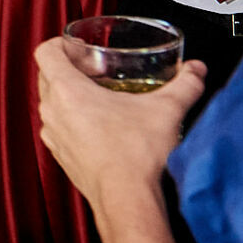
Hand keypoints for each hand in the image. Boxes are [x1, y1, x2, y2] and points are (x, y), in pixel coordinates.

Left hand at [35, 39, 205, 204]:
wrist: (125, 198)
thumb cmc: (136, 153)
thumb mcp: (166, 109)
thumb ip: (185, 84)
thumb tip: (197, 69)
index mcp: (67, 90)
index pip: (45, 52)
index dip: (59, 43)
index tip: (78, 46)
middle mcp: (52, 110)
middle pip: (47, 75)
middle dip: (68, 68)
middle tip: (95, 70)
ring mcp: (52, 134)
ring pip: (51, 102)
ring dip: (69, 95)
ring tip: (100, 97)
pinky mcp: (59, 154)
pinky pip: (57, 127)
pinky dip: (71, 119)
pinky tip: (100, 126)